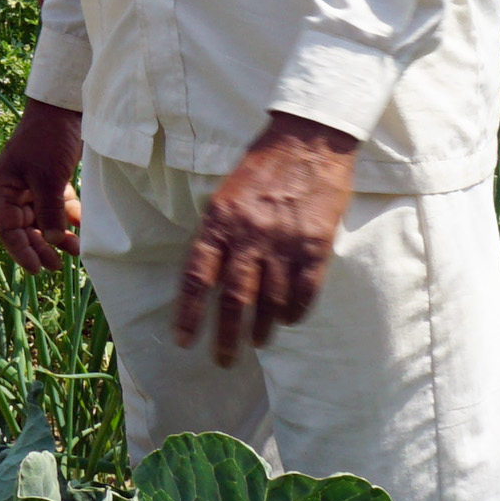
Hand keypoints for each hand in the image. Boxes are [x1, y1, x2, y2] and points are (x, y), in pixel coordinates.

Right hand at [0, 99, 83, 273]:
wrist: (65, 107)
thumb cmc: (48, 139)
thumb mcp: (47, 177)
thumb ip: (49, 211)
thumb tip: (51, 242)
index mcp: (4, 188)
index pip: (7, 229)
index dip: (21, 251)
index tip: (37, 269)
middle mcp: (16, 189)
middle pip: (25, 228)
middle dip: (41, 247)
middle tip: (57, 266)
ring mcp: (35, 185)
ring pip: (43, 220)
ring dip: (56, 236)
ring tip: (74, 250)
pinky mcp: (53, 180)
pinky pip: (58, 207)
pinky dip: (68, 219)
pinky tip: (80, 231)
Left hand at [176, 112, 357, 365]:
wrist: (309, 140)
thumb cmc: (263, 166)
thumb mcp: (225, 194)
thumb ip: (217, 232)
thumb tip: (209, 275)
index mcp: (219, 221)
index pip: (198, 277)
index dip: (189, 314)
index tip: (184, 341)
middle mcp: (249, 236)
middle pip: (235, 299)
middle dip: (227, 336)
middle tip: (223, 359)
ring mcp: (284, 242)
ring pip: (270, 300)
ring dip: (263, 327)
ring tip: (258, 340)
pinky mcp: (315, 245)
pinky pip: (304, 291)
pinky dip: (296, 311)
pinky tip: (289, 319)